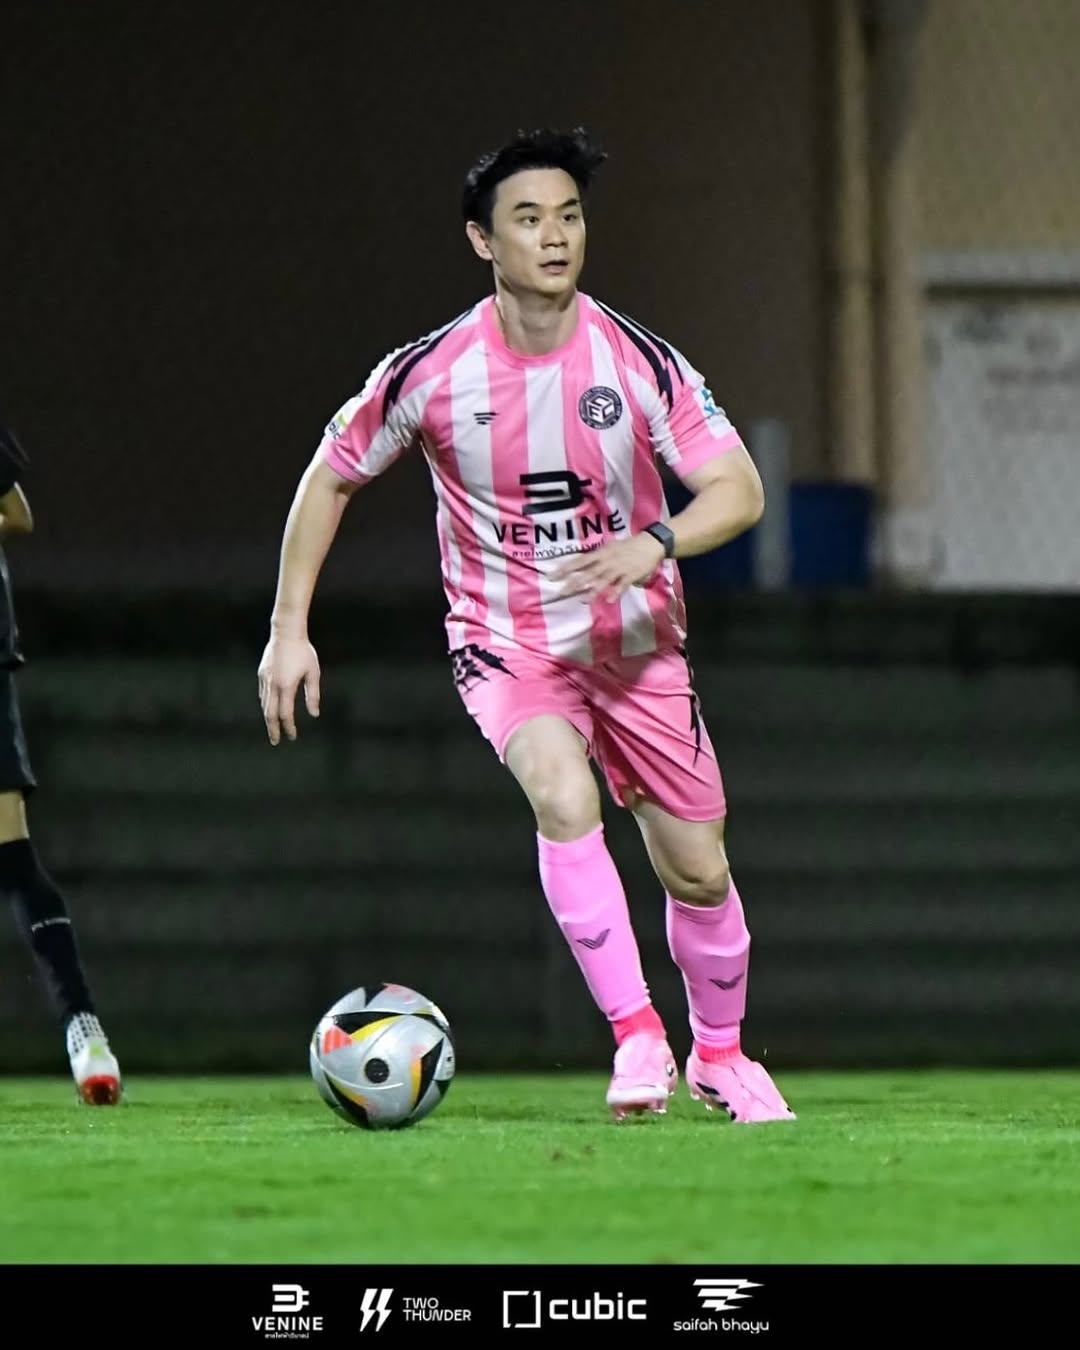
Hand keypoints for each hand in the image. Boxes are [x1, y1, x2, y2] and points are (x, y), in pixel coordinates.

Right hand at [258, 633, 320, 744]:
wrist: (286, 632)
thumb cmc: (303, 651)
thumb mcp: (313, 673)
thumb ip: (313, 695)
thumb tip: (314, 714)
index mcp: (286, 686)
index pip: (286, 714)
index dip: (289, 727)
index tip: (292, 736)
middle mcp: (273, 685)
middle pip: (270, 714)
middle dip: (273, 729)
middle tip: (276, 741)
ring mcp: (265, 679)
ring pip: (264, 704)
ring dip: (269, 718)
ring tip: (273, 727)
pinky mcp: (262, 673)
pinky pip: (262, 693)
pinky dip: (266, 704)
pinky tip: (269, 708)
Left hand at [550, 533, 665, 602]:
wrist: (650, 543)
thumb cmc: (627, 546)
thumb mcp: (609, 548)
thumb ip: (596, 557)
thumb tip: (580, 564)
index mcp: (601, 553)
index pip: (579, 561)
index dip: (565, 569)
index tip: (551, 576)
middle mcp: (607, 561)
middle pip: (588, 572)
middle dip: (574, 582)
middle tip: (561, 592)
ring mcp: (619, 568)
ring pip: (604, 579)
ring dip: (594, 589)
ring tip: (583, 600)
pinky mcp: (631, 575)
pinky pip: (622, 584)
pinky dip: (616, 591)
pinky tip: (609, 600)